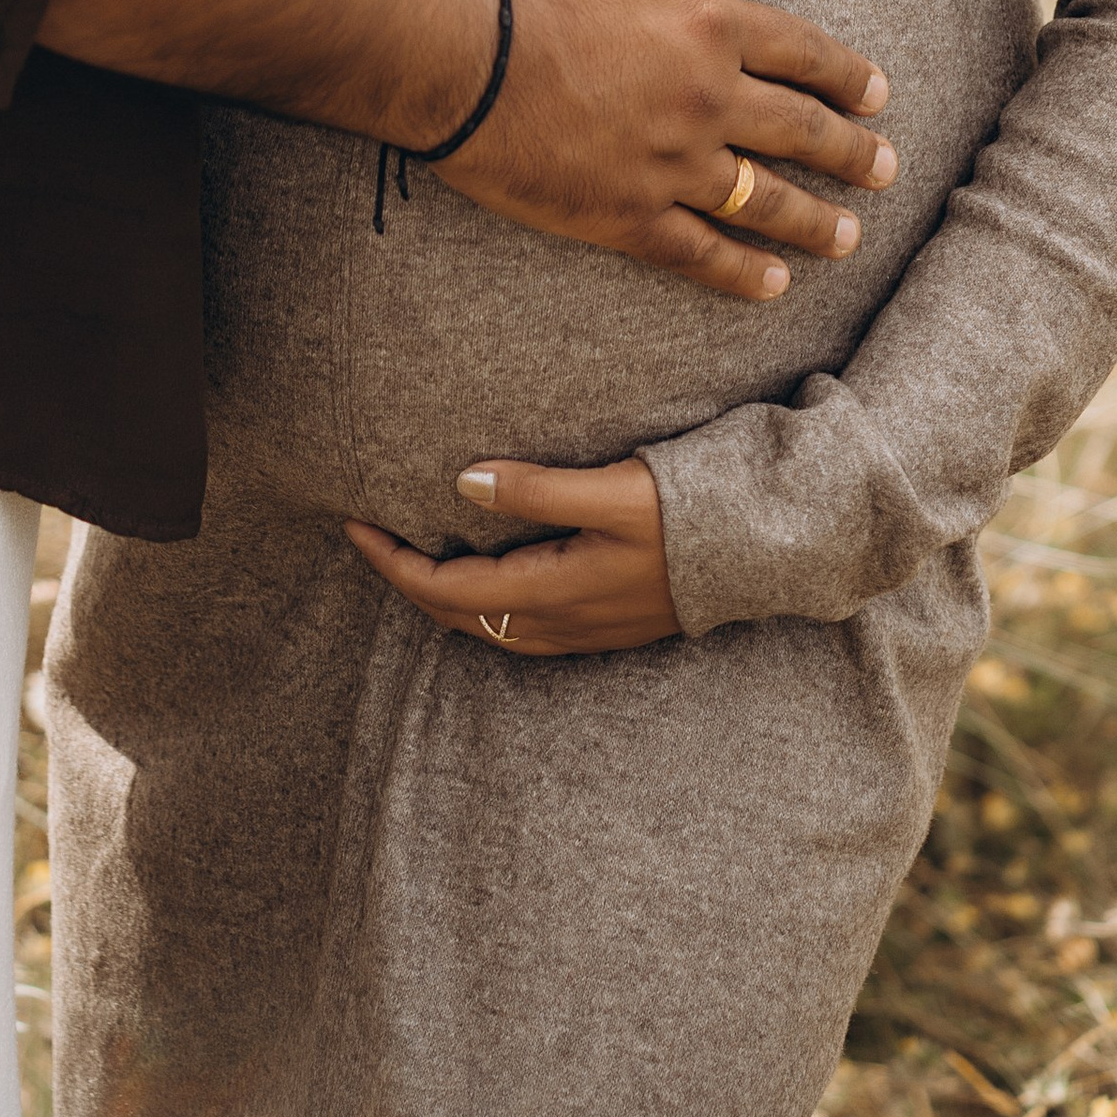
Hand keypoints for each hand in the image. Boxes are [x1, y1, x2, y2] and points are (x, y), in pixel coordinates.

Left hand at [346, 460, 680, 654]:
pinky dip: (481, 610)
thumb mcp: (613, 490)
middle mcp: (561, 623)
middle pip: (459, 617)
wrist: (761, 554)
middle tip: (370, 538)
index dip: (394, 562)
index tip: (355, 526)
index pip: (448, 589)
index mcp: (553, 590)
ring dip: (442, 600)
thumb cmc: (690, 513)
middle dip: (407, 583)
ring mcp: (583, 632)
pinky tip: (482, 583)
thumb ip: (538, 489)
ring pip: (488, 630)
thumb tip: (464, 483)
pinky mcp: (603, 627)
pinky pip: (519, 633)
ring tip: (412, 559)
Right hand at [447, 0, 895, 303]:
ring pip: (763, 201)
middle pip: (801, 132)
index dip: (847, 76)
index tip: (877, 96)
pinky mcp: (626, 214)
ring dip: (814, 220)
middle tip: (885, 170)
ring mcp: (671, 163)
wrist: (450, 45)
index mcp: (711, 22)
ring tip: (848, 237)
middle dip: (851, 154)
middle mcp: (707, 97)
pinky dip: (742, 272)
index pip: (804, 54)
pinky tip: (773, 283)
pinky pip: (700, 253)